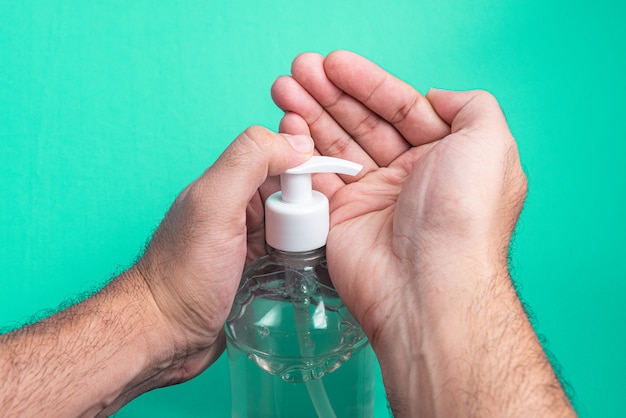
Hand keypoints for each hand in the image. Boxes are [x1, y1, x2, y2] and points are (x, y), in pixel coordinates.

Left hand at [133, 126, 313, 382]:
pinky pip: (292, 253)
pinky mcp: (258, 269)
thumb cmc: (184, 275)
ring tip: (324, 254)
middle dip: (314, 207)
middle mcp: (240, 207)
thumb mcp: (214, 205)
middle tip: (317, 235)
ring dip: (314, 234)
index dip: (307, 168)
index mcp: (230, 182)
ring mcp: (249, 240)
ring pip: (297, 223)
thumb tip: (296, 142)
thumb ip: (249, 161)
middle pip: (295, 192)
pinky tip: (314, 269)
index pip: (282, 157)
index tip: (326, 191)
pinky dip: (305, 257)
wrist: (166, 336)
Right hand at [272, 50, 521, 344]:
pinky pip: (317, 176)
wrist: (428, 284)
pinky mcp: (343, 218)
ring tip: (285, 86)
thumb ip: (472, 107)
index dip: (367, 82)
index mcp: (443, 157)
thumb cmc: (462, 215)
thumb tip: (438, 97)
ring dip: (311, 113)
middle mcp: (408, 176)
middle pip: (363, 122)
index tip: (335, 64)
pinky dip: (301, 151)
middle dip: (331, 93)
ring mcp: (374, 197)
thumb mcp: (489, 144)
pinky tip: (288, 124)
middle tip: (301, 70)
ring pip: (337, 145)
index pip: (400, 107)